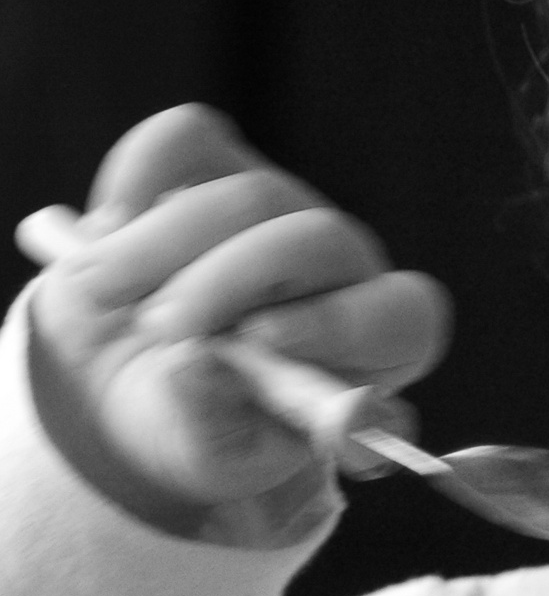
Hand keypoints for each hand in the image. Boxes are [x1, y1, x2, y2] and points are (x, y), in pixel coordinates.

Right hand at [25, 104, 451, 531]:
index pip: (404, 314)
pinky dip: (136, 174)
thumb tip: (192, 367)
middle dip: (234, 278)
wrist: (140, 390)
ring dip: (163, 243)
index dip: (344, 321)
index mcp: (377, 345)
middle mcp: (344, 268)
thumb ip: (211, 424)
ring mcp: (284, 208)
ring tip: (97, 293)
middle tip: (158, 326)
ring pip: (249, 194)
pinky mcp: (218, 165)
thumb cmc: (204, 429)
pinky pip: (188, 140)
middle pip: (320, 239)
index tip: (265, 340)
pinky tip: (102, 229)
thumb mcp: (211, 455)